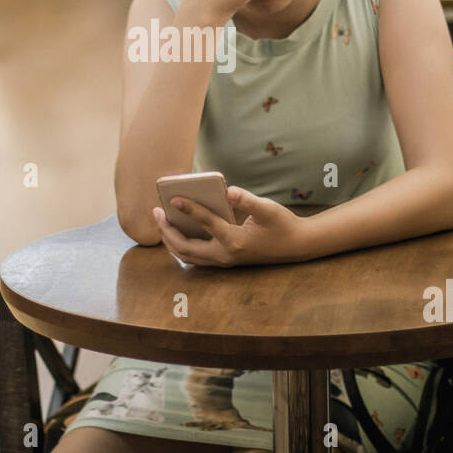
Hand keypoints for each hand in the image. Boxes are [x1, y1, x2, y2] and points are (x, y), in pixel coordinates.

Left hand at [151, 186, 311, 266]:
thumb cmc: (283, 225)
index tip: (173, 197)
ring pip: (187, 256)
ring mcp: (224, 261)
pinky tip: (177, 231)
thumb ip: (248, 200)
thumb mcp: (268, 209)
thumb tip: (228, 190)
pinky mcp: (225, 260)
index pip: (205, 223)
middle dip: (166, 230)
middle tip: (155, 211)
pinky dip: (182, 246)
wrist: (297, 246)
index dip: (188, 209)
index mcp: (235, 241)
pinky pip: (195, 257)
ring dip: (171, 241)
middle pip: (185, 248)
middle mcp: (225, 255)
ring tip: (161, 221)